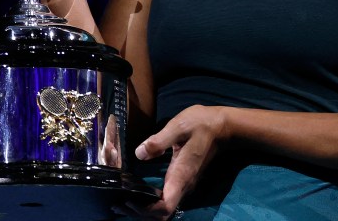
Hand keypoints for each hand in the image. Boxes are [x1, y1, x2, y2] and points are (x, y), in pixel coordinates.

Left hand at [118, 105, 225, 219]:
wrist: (221, 127)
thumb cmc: (200, 124)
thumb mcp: (178, 126)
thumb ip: (158, 141)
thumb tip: (139, 154)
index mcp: (181, 175)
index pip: (165, 206)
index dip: (146, 210)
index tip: (129, 200)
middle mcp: (183, 186)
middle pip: (162, 214)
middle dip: (139, 213)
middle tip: (117, 203)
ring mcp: (184, 185)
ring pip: (163, 210)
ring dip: (143, 211)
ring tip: (121, 202)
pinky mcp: (182, 181)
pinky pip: (165, 202)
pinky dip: (149, 204)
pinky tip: (135, 196)